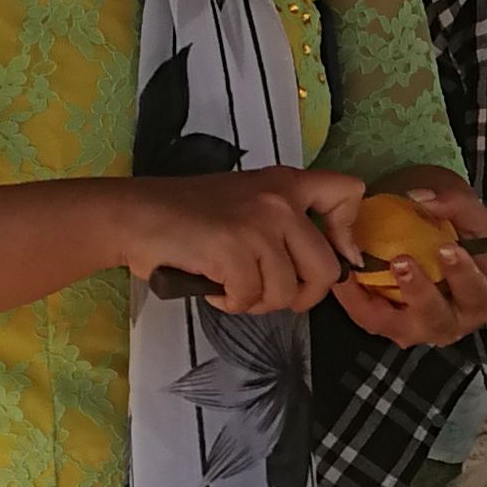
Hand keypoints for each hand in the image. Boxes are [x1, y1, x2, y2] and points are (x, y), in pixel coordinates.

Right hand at [111, 166, 360, 314]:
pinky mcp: (234, 249)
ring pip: (287, 292)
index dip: (347, 236)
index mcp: (287, 183)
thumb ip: (286, 224)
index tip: (332, 256)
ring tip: (230, 288)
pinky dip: (230, 303)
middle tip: (270, 295)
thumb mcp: (247, 204)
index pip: (350, 193)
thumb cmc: (188, 216)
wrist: (136, 215)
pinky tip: (212, 288)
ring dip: (257, 302)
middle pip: (327, 269)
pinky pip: (251, 298)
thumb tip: (332, 261)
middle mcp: (280, 200)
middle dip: (301, 296)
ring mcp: (259, 224)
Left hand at [333, 168, 486, 349]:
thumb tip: (425, 200)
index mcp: (477, 298)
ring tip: (360, 270)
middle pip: (436, 320)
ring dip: (378, 303)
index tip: (446, 248)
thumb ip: (454, 204)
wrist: (429, 243)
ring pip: (397, 327)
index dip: (463, 276)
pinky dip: (353, 298)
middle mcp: (450, 322)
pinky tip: (344, 273)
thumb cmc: (455, 231)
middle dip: (418, 292)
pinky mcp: (388, 324)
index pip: (477, 295)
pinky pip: (368, 318)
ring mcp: (417, 327)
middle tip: (402, 262)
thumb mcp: (465, 212)